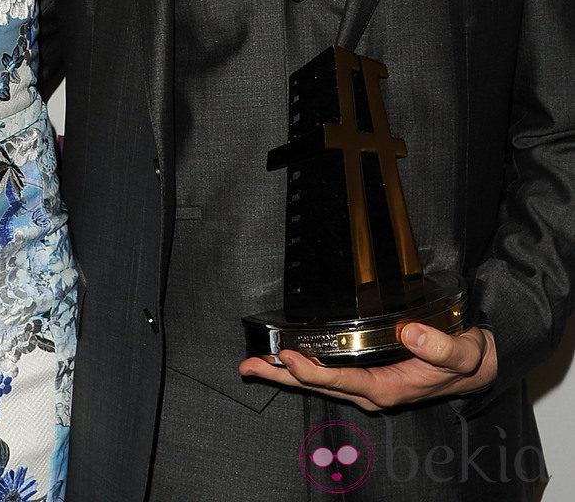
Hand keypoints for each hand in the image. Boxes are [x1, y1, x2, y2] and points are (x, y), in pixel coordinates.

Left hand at [239, 324, 496, 412]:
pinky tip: (284, 359)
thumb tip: (409, 331)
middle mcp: (371, 391)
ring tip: (254, 361)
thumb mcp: (460, 351)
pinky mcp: (364, 376)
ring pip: (317, 381)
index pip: (342, 381)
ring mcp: (366, 386)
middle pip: (318, 385)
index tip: (288, 358)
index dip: (313, 371)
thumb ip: (437, 345)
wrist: (474, 367)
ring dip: (285, 372)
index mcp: (388, 387)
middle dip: (282, 376)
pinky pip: (327, 374)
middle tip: (249, 364)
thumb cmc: (464, 358)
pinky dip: (302, 367)